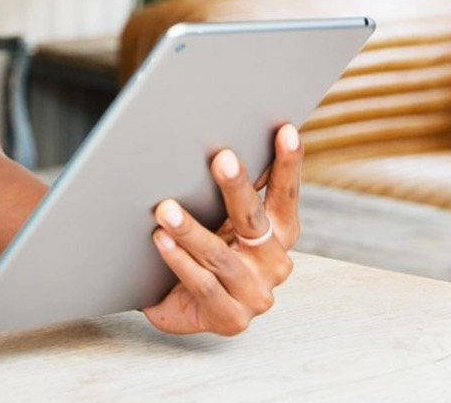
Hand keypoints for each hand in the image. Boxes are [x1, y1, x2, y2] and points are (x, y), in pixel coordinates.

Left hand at [141, 124, 302, 335]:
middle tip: (222, 158)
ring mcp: (255, 294)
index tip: (284, 131)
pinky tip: (161, 241)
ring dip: (191, 230)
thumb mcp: (224, 221)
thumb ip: (235, 193)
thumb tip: (223, 143)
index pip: (286, 194)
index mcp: (281, 234)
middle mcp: (275, 263)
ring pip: (221, 256)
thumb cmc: (207, 252)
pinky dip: (179, 261)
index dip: (288, 164)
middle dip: (237, 187)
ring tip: (166, 209)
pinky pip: (203, 285)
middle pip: (255, 219)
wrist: (184, 306)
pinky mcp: (231, 318)